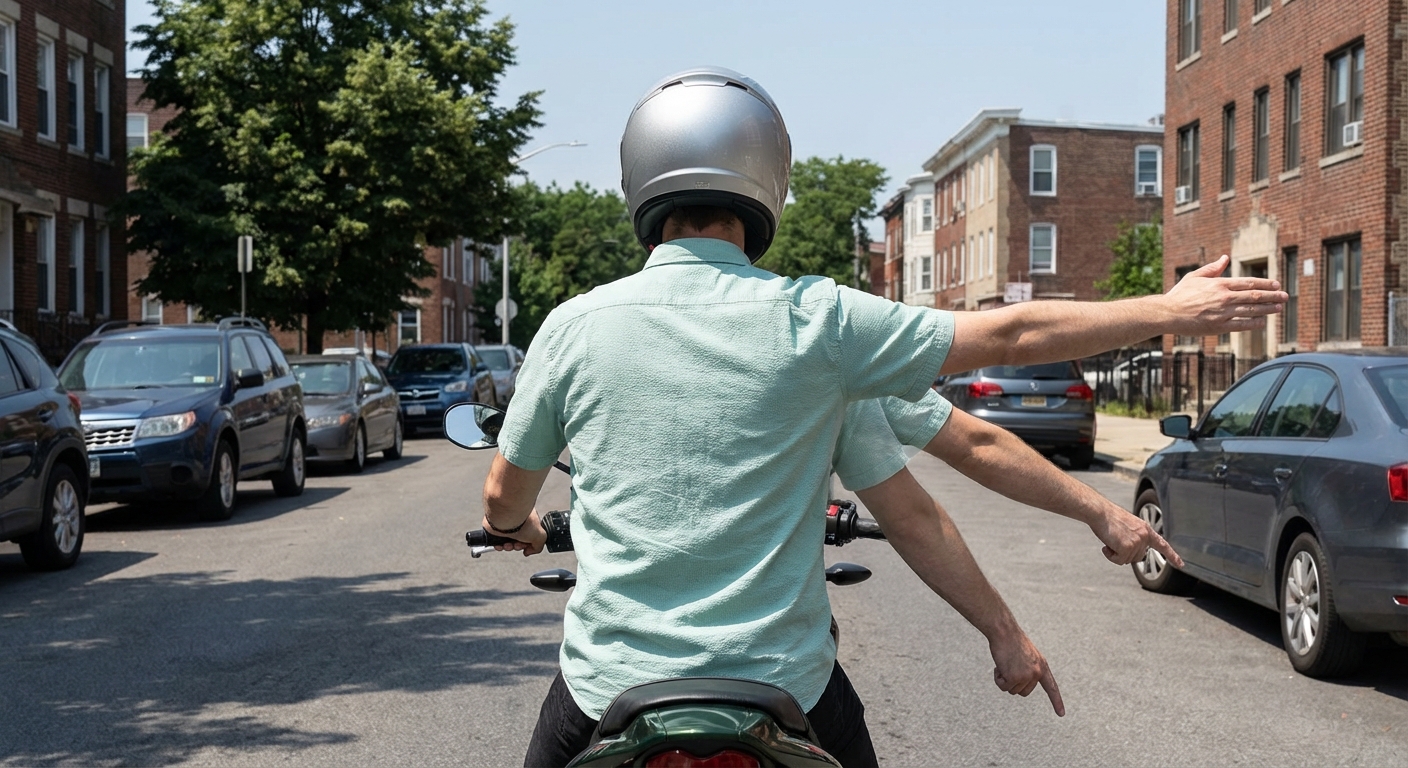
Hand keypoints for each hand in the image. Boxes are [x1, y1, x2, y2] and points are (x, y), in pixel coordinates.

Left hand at [482, 509, 546, 555]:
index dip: (528, 544)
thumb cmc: (522, 521)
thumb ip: (538, 546)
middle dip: (517, 546)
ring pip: (507, 541)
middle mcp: (518, 520)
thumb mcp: (540, 536)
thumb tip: (528, 551)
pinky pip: (497, 539)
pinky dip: (498, 545)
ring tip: (507, 545)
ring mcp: (506, 523)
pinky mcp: (495, 526)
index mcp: (530, 520)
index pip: (530, 536)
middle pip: (518, 540)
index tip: (526, 546)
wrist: (504, 516)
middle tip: (516, 544)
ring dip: (508, 547)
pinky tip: (500, 545)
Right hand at [990, 630, 1064, 716]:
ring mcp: (1026, 675)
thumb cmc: (1012, 640)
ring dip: (1005, 680)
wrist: (1004, 631)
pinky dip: (998, 679)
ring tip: (1004, 663)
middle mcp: (1037, 673)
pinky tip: (999, 666)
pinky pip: (1004, 687)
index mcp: (1042, 666)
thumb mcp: (1026, 655)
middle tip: (1008, 667)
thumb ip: (1029, 668)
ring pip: (1013, 690)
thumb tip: (1023, 683)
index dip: (1056, 701)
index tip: (1061, 714)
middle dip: (1014, 683)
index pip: (1052, 687)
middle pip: (1024, 692)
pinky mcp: (1014, 677)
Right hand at [1089, 505, 1183, 567]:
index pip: (1163, 545)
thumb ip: (1135, 538)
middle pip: (1137, 557)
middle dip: (1124, 552)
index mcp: (1146, 529)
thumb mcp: (1128, 527)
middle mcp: (1144, 536)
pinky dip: (1111, 556)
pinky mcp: (1127, 547)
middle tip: (1115, 539)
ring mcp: (1137, 542)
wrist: (1100, 512)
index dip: (1172, 556)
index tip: (1181, 564)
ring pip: (1127, 560)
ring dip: (1116, 553)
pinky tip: (1107, 545)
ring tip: (1111, 539)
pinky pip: (1119, 560)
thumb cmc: (1109, 518)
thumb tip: (1132, 553)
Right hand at [1160, 255, 1286, 335]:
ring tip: (1279, 308)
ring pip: (1251, 310)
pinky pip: (1241, 324)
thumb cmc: (1179, 294)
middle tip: (1285, 296)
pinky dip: (1254, 323)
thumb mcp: (1195, 277)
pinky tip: (1263, 322)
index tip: (1276, 284)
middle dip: (1272, 296)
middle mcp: (1224, 297)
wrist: (1167, 313)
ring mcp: (1223, 313)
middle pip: (1255, 296)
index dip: (1265, 284)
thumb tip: (1225, 258)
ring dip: (1268, 309)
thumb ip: (1212, 268)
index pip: (1249, 283)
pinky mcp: (1219, 326)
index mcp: (1220, 284)